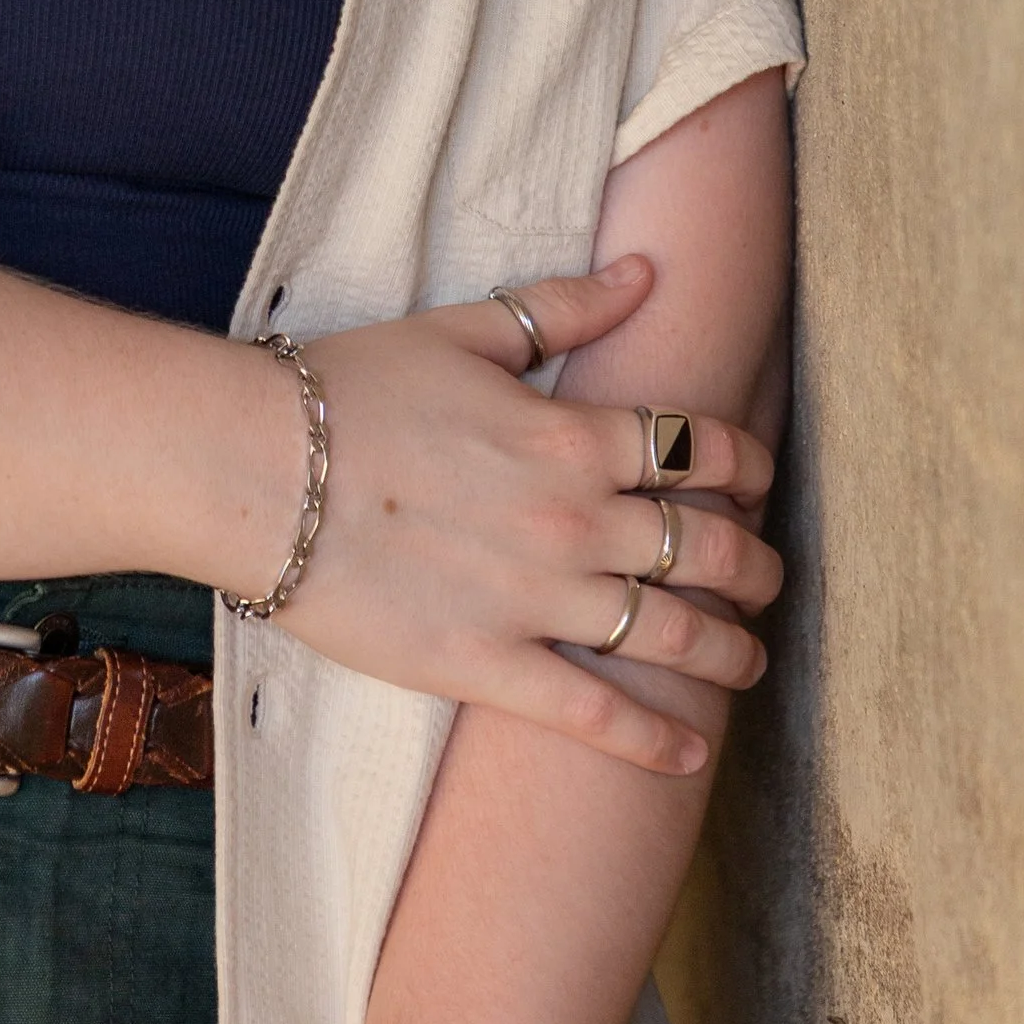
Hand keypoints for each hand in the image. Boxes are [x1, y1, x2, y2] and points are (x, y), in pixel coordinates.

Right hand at [253, 261, 780, 774]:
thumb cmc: (347, 390)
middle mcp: (574, 520)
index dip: (745, 464)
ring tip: (748, 661)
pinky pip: (596, 715)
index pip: (699, 449)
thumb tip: (645, 271)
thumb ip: (561, 308)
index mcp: (571, 434)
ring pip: (673, 634)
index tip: (755, 480)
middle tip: (768, 580)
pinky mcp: (488, 665)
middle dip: (757, 566)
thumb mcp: (461, 329)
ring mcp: (536, 599)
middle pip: (708, 548)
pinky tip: (691, 752)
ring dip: (729, 651)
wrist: (255, 470)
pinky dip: (655, 740)